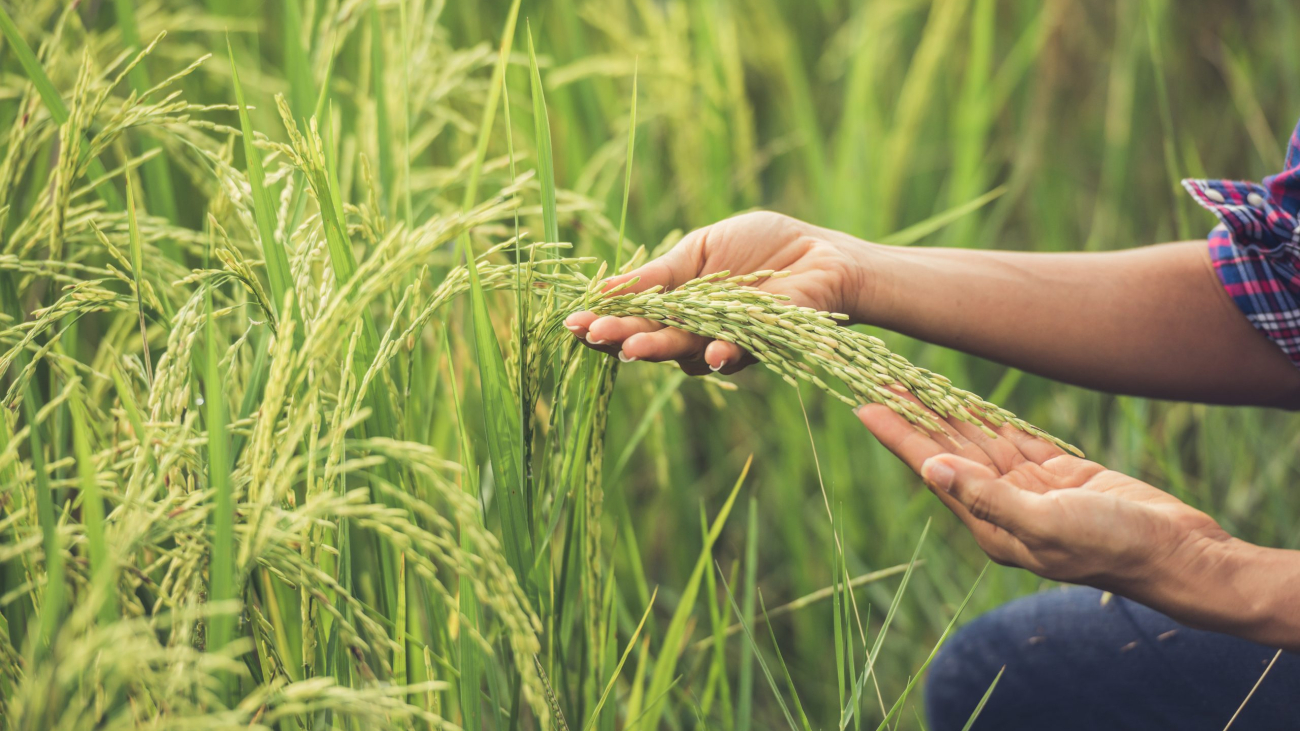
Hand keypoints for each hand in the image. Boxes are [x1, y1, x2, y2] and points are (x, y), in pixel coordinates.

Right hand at [564, 211, 872, 373]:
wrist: (820, 254)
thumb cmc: (762, 246)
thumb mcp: (701, 250)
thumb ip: (660, 274)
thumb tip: (606, 288)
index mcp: (676, 304)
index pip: (632, 316)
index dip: (604, 320)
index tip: (573, 322)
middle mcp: (695, 331)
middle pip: (650, 338)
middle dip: (621, 338)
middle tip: (595, 336)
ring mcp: (724, 341)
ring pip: (685, 352)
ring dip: (659, 348)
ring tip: (633, 346)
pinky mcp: (760, 345)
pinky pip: (735, 353)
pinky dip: (721, 353)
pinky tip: (710, 352)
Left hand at [855, 402, 1234, 592]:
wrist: (1177, 553)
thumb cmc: (1113, 546)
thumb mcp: (1047, 523)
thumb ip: (988, 498)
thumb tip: (932, 470)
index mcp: (990, 524)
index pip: (932, 470)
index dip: (898, 436)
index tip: (864, 405)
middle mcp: (1002, 506)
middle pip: (947, 451)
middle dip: (914, 416)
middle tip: (879, 378)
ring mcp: (1030, 491)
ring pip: (978, 442)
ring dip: (946, 412)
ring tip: (911, 381)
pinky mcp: (1059, 476)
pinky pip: (1014, 440)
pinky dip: (989, 418)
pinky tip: (964, 400)